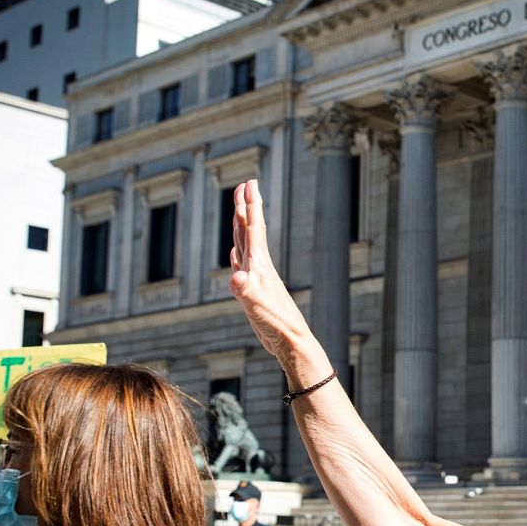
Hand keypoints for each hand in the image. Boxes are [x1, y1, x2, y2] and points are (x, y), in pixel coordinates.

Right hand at [229, 180, 316, 371]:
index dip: (250, 205)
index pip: (254, 228)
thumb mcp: (257, 307)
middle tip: (243, 184)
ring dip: (241, 227)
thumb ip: (246, 292)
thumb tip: (236, 278)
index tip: (248, 182)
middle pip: (250, 230)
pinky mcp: (255, 293)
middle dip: (245, 207)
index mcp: (260, 266)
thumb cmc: (277, 325)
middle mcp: (260, 268)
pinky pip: (243, 269)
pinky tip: (235, 256)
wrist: (291, 343)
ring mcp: (258, 279)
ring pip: (246, 246)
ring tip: (238, 211)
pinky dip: (237, 258)